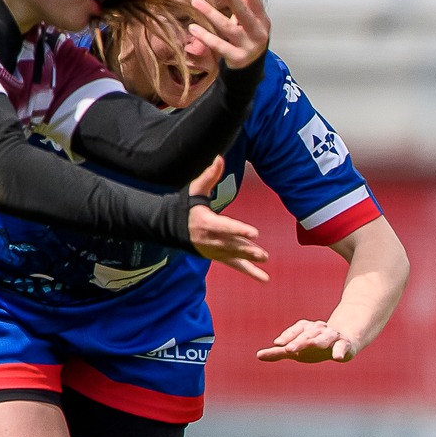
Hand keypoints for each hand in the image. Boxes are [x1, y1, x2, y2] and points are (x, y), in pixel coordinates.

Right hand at [187, 157, 267, 280]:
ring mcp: (215, 250)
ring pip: (235, 255)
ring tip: (264, 259)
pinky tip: (265, 279)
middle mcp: (210, 239)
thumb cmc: (185, 206)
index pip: (225, 227)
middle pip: (232, 244)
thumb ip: (209, 176)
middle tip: (262, 253)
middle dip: (247, 248)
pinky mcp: (219, 257)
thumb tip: (219, 157)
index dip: (240, 230)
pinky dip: (250, 272)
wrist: (170, 228)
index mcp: (206, 222)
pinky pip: (236, 266)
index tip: (255, 233)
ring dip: (250, 259)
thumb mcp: (194, 190)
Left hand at [188, 0, 269, 70]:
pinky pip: (219, 46)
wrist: (251, 68)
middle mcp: (258, 33)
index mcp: (262, 20)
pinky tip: (193, 28)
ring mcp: (248, 47)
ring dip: (211, 14)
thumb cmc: (248, 37)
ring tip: (195, 1)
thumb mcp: (250, 18)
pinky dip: (206, 37)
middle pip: (244, 12)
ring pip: (228, 29)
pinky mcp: (237, 58)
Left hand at [256, 319, 357, 363]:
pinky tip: (337, 358)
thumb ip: (278, 353)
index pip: (297, 329)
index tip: (278, 343)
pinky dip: (340, 351)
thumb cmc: (315, 347)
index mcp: (307, 329)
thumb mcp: (296, 350)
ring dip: (318, 341)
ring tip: (312, 345)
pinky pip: (342, 346)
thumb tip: (258, 356)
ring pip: (325, 337)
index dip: (288, 335)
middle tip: (289, 349)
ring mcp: (333, 336)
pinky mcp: (345, 345)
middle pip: (308, 334)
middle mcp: (319, 330)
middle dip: (299, 341)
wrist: (345, 341)